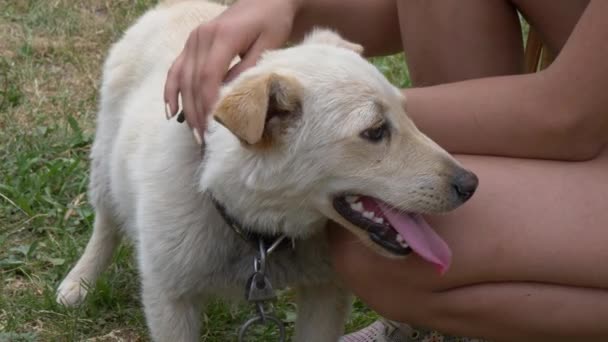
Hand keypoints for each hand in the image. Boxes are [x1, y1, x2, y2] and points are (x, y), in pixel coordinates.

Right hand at [164, 0, 300, 140]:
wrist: (265, 1)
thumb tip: (231, 97)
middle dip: (197, 112)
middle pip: (193, 81)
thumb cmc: (272, 23)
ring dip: (186, 108)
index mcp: (222, 36)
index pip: (209, 76)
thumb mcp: (268, 45)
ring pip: (183, 79)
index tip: (212, 127)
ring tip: (194, 134)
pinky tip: (171, 112)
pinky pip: (176, 70)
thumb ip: (249, 69)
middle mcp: (201, 36)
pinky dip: (171, 91)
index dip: (208, 103)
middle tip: (204, 140)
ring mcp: (193, 40)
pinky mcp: (191, 44)